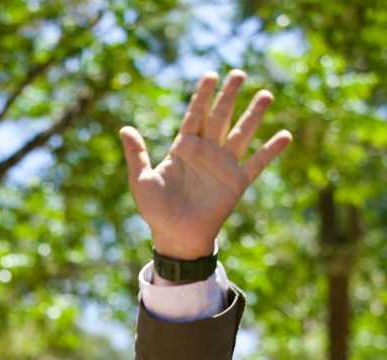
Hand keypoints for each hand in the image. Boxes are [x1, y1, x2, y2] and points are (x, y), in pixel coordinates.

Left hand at [120, 70, 292, 258]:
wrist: (175, 236)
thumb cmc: (155, 210)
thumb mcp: (141, 181)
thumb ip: (137, 154)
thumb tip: (124, 128)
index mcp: (183, 148)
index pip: (195, 115)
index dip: (202, 96)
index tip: (210, 75)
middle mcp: (206, 152)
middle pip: (220, 117)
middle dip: (229, 96)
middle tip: (239, 73)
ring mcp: (223, 165)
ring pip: (242, 133)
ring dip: (254, 115)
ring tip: (266, 94)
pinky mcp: (237, 181)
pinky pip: (257, 163)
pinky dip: (270, 150)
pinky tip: (285, 135)